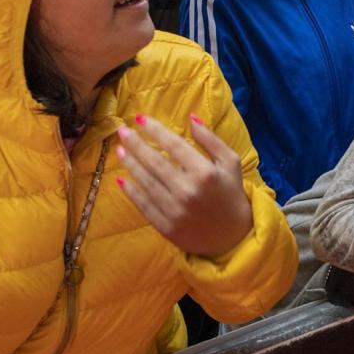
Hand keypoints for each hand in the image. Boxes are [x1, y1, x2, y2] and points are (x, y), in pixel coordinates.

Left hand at [115, 114, 253, 258]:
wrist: (233, 236)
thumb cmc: (231, 193)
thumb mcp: (230, 162)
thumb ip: (211, 139)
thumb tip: (191, 117)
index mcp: (205, 172)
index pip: (173, 145)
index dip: (155, 129)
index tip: (139, 117)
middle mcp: (187, 190)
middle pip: (154, 162)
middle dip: (135, 144)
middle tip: (122, 131)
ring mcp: (175, 210)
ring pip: (146, 182)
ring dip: (130, 164)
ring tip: (120, 150)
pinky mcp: (166, 227)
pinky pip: (143, 205)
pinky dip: (131, 192)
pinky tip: (122, 179)